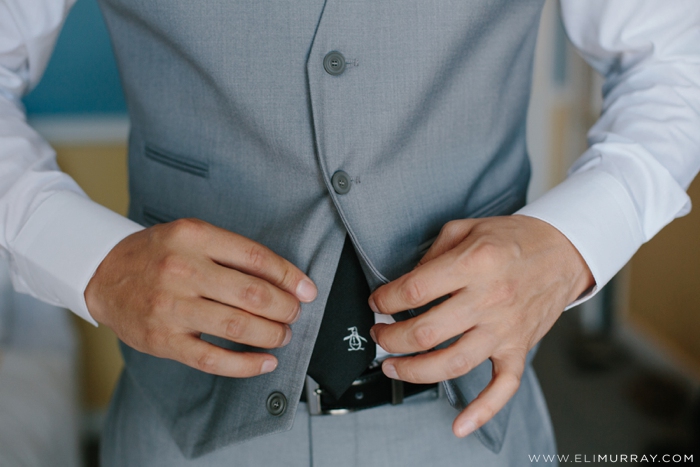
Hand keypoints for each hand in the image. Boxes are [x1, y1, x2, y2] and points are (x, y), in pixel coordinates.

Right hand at [85, 218, 316, 377]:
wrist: (102, 274)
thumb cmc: (157, 254)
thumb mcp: (191, 236)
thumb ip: (232, 252)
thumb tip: (286, 280)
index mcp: (194, 237)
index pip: (256, 258)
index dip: (289, 277)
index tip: (307, 290)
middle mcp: (182, 270)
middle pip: (252, 294)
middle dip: (285, 308)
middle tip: (294, 313)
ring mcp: (170, 307)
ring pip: (237, 326)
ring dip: (271, 334)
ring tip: (282, 335)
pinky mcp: (162, 340)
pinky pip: (212, 359)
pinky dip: (245, 365)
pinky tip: (265, 362)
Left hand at [367, 215, 593, 437]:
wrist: (563, 251)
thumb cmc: (513, 239)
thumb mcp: (466, 229)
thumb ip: (433, 254)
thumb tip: (406, 283)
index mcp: (474, 264)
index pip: (414, 291)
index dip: (386, 300)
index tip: (378, 302)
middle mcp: (489, 299)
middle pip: (426, 332)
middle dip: (390, 337)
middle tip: (379, 335)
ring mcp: (505, 328)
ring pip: (452, 363)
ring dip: (414, 371)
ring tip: (393, 366)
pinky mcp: (519, 347)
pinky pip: (503, 386)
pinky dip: (482, 410)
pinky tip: (460, 425)